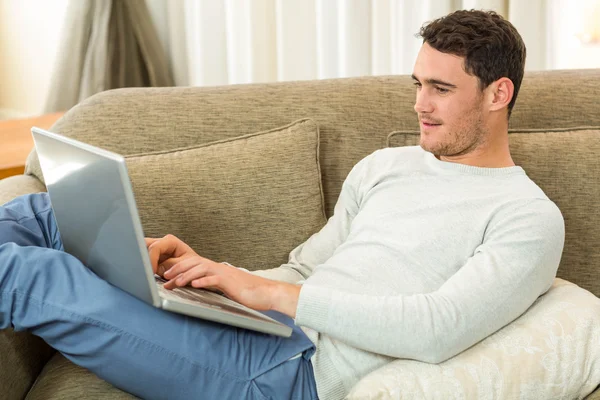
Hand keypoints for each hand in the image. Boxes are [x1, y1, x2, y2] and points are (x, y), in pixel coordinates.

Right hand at [145, 234, 198, 276]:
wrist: (195, 270)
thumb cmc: (192, 267)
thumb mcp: (182, 266)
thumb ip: (169, 265)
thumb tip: (155, 268)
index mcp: (170, 241)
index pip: (155, 247)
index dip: (151, 259)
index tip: (152, 272)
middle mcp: (162, 242)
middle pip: (144, 244)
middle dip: (143, 257)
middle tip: (145, 270)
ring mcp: (157, 249)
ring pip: (141, 250)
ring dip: (143, 261)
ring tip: (145, 271)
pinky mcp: (153, 257)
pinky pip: (143, 258)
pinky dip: (143, 264)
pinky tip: (145, 271)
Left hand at [163, 255, 300, 315]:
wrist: (267, 292)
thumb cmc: (248, 292)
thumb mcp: (226, 288)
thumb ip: (214, 285)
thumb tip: (199, 287)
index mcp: (217, 270)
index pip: (194, 264)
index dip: (179, 269)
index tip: (167, 277)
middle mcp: (219, 268)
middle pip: (194, 263)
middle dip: (178, 269)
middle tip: (165, 277)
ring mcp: (225, 274)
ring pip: (202, 269)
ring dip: (187, 275)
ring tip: (176, 282)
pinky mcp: (231, 282)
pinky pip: (215, 279)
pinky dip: (204, 281)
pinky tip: (195, 285)